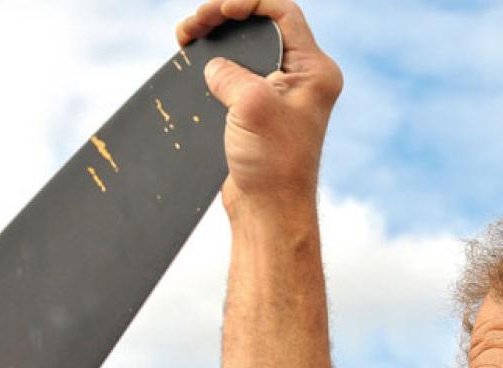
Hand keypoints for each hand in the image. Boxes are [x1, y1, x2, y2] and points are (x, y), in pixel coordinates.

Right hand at [177, 0, 341, 217]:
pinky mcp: (258, 111)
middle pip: (261, 25)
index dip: (249, 1)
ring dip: (216, 37)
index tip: (220, 10)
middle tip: (195, 23)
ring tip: (187, 36)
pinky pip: (234, 72)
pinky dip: (213, 62)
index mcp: (315, 71)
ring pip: (245, 47)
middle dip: (224, 17)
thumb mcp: (252, 105)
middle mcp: (302, 79)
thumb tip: (214, 64)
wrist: (269, 211)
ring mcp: (280, 95)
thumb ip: (232, 72)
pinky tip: (192, 59)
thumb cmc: (273, 164)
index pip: (283, 12)